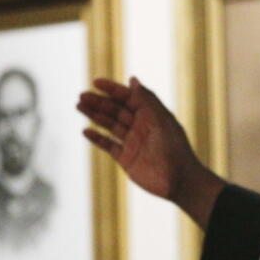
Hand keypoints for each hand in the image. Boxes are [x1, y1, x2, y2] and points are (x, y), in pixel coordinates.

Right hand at [78, 77, 223, 225]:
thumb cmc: (174, 147)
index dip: (112, 89)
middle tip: (82, 96)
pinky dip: (97, 138)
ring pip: (110, 125)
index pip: (128, 97)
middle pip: (116, 110)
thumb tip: (132, 79)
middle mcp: (141, 127)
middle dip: (99, 102)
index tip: (95, 82)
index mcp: (151, 115)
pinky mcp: (127, 159)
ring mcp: (133, 143)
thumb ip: (147, 99)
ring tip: (79, 106)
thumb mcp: (161, 120)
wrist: (180, 180)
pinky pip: (109, 145)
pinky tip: (86, 131)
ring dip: (95, 115)